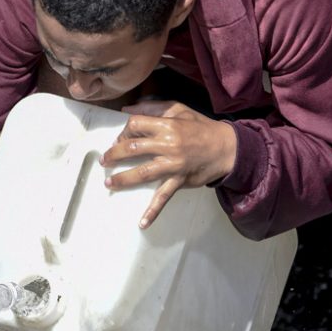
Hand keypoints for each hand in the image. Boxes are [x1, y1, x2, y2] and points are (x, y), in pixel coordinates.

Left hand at [100, 100, 235, 228]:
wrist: (226, 148)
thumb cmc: (201, 127)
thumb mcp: (179, 109)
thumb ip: (153, 107)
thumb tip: (127, 109)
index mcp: (167, 125)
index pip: (136, 125)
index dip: (124, 130)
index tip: (120, 137)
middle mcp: (168, 144)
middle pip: (133, 149)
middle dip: (114, 154)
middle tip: (105, 159)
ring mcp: (173, 164)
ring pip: (143, 173)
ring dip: (123, 179)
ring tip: (109, 183)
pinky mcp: (180, 180)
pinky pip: (164, 196)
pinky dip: (153, 211)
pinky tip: (142, 223)